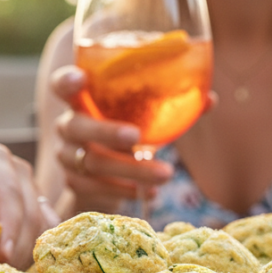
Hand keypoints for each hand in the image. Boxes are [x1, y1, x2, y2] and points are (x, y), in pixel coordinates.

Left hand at [0, 129, 57, 269]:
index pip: (8, 193)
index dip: (10, 226)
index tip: (2, 256)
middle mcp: (18, 173)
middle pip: (30, 214)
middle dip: (16, 249)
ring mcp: (30, 188)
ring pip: (41, 226)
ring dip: (25, 254)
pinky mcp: (34, 205)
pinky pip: (42, 231)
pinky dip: (30, 251)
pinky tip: (11, 268)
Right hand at [50, 66, 174, 211]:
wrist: (106, 180)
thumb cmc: (128, 135)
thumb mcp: (146, 119)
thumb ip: (172, 106)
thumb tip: (210, 99)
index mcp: (82, 101)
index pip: (62, 85)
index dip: (67, 81)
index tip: (80, 79)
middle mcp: (68, 126)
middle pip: (75, 126)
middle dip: (106, 131)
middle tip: (137, 137)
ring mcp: (67, 157)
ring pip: (91, 163)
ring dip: (131, 169)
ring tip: (164, 174)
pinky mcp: (74, 184)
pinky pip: (95, 189)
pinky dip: (124, 191)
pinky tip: (149, 193)